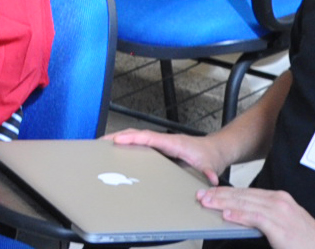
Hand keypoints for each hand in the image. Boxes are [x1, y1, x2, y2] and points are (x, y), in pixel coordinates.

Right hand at [111, 129, 225, 184]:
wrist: (214, 151)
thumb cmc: (209, 156)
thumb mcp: (210, 166)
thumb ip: (209, 173)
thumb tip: (210, 179)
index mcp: (173, 143)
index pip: (149, 137)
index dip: (133, 138)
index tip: (118, 140)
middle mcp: (164, 141)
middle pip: (136, 134)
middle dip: (118, 136)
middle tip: (100, 143)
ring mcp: (160, 144)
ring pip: (136, 138)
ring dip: (119, 140)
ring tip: (102, 147)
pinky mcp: (159, 149)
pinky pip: (139, 144)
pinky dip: (126, 145)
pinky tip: (117, 153)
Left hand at [196, 186, 314, 247]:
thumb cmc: (308, 242)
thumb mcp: (285, 226)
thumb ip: (267, 219)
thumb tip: (244, 218)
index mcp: (280, 199)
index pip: (247, 192)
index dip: (227, 192)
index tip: (211, 192)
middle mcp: (279, 201)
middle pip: (243, 195)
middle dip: (219, 194)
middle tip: (201, 195)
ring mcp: (280, 212)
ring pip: (245, 203)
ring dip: (222, 202)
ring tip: (206, 202)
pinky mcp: (280, 226)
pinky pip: (255, 217)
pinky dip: (239, 214)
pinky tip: (226, 214)